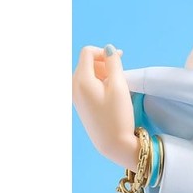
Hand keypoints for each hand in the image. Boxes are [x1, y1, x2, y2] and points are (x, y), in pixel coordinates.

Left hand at [72, 45, 138, 169]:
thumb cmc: (118, 115)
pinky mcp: (79, 103)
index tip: (120, 60)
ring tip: (116, 84)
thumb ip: (114, 63)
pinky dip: (98, 82)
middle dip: (104, 62)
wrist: (112, 143)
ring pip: (87, 72)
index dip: (105, 52)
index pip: (88, 52)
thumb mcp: (119, 86)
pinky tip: (110, 93)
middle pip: (86, 61)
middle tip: (120, 74)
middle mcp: (73, 86)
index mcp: (80, 80)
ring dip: (102, 72)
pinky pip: (87, 84)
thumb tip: (109, 48)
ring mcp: (74, 95)